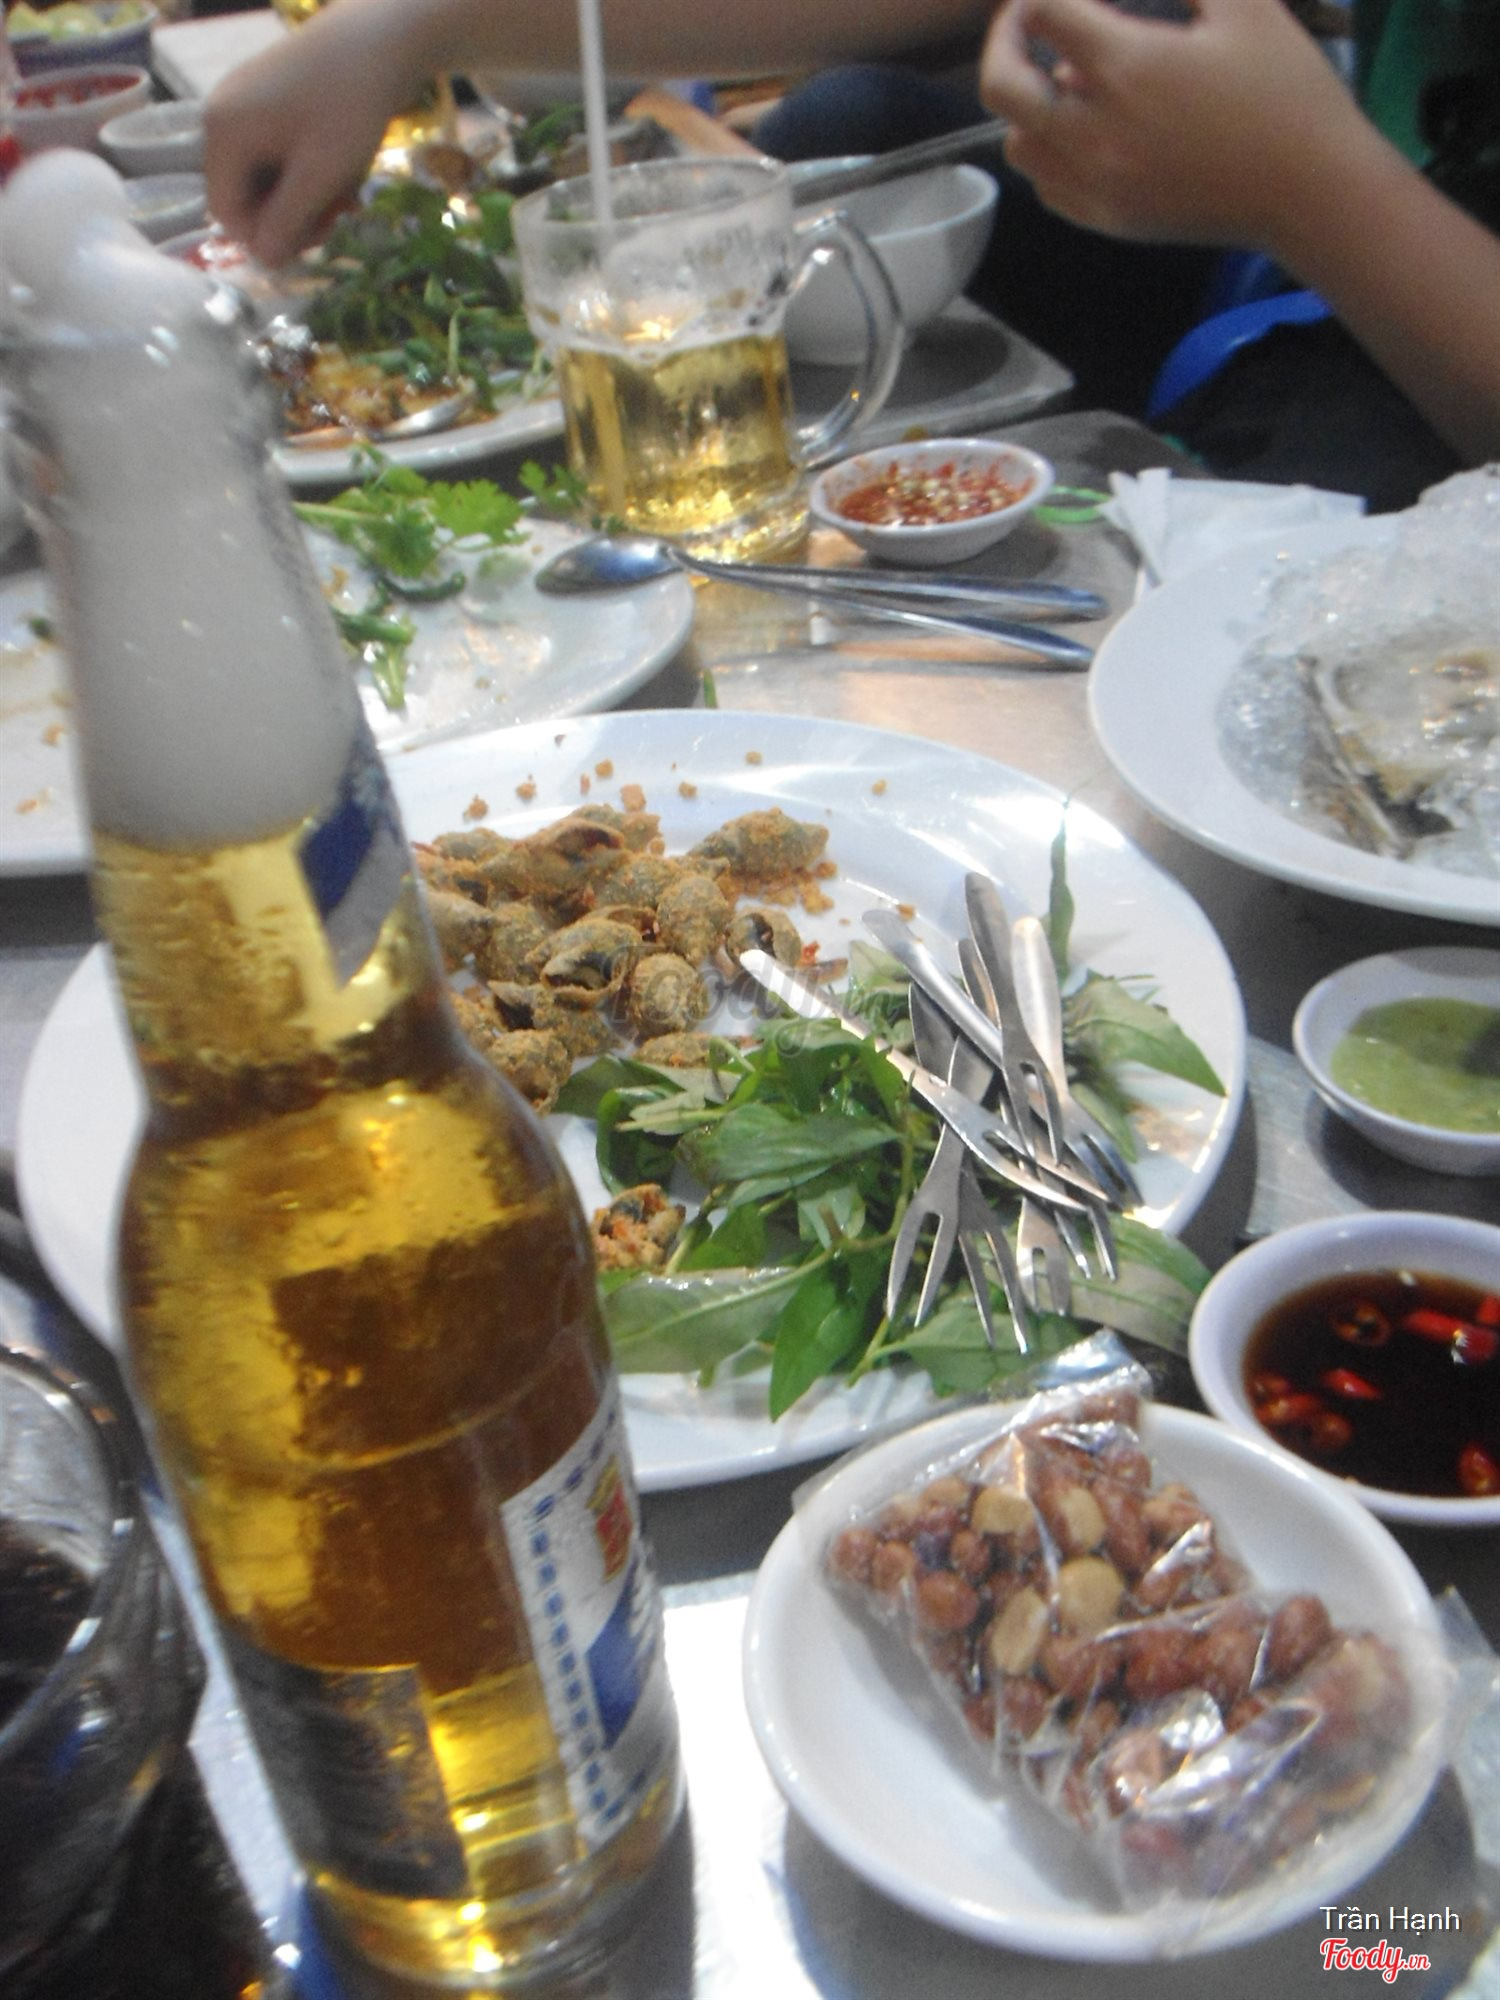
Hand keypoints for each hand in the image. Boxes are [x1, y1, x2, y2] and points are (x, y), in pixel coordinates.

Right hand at [204, 0, 431, 266]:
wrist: (381, 32)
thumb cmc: (349, 105)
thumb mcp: (320, 174)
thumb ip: (287, 221)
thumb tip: (264, 261)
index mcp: (223, 134)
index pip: (227, 213)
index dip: (268, 238)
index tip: (318, 237)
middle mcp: (221, 115)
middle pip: (246, 195)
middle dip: (292, 215)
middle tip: (341, 215)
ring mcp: (245, 102)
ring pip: (268, 176)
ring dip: (307, 195)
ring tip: (348, 190)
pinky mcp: (270, 96)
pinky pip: (280, 150)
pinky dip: (310, 167)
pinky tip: (343, 165)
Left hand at [979, 0, 1366, 247]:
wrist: (1308, 192)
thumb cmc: (1284, 91)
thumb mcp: (1244, 5)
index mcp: (1127, 67)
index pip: (1044, 11)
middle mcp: (1096, 131)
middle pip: (1001, 84)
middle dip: (1004, 39)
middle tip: (1026, 20)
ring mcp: (1097, 182)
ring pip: (1017, 141)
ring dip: (1027, 101)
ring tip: (1064, 78)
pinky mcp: (1107, 219)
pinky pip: (1045, 186)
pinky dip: (1049, 150)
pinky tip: (1081, 127)